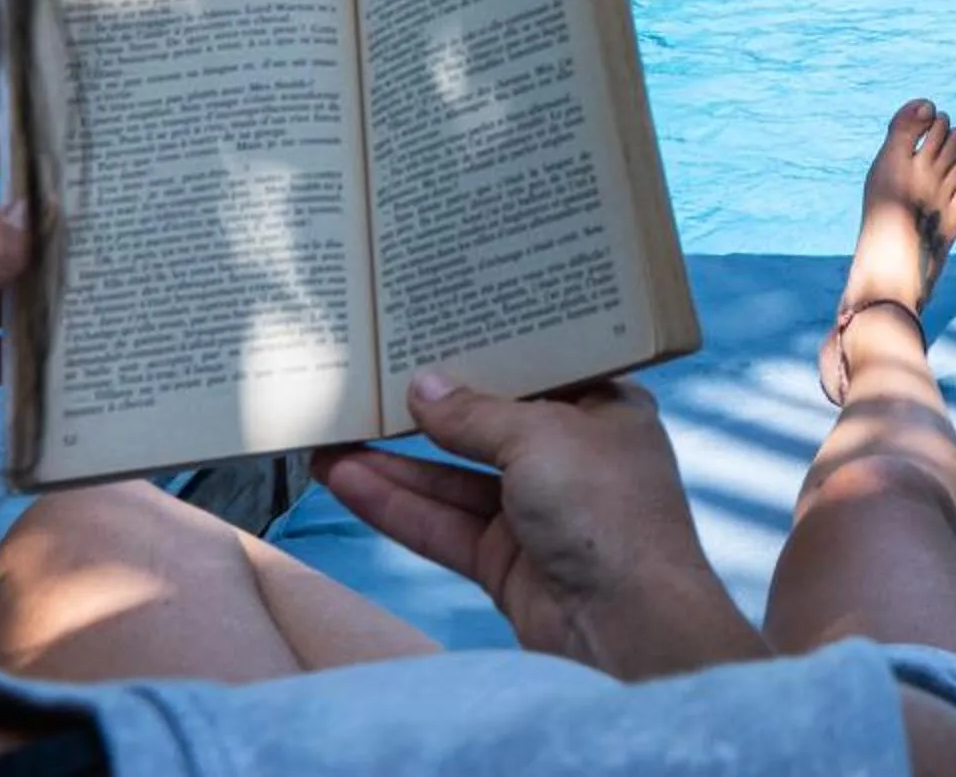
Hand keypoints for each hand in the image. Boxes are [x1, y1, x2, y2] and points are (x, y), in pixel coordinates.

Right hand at [315, 374, 766, 678]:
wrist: (627, 626)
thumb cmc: (605, 508)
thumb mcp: (539, 437)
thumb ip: (474, 414)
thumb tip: (421, 384)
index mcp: (605, 410)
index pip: (537, 372)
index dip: (485, 353)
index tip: (433, 330)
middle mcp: (572, 458)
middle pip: (486, 428)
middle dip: (425, 413)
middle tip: (363, 384)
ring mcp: (537, 514)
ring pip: (453, 481)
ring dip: (393, 463)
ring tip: (328, 437)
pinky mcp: (506, 562)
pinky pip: (442, 525)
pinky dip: (395, 505)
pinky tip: (345, 480)